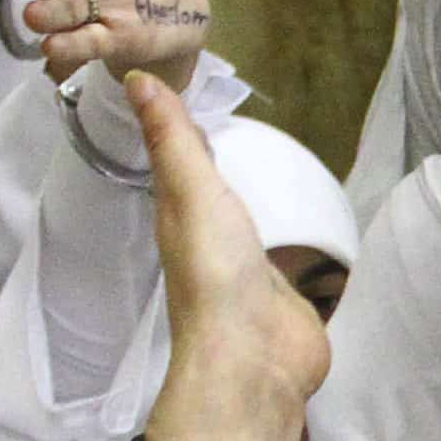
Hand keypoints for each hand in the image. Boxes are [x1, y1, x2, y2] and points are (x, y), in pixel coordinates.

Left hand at [129, 70, 327, 440]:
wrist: (256, 361)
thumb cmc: (217, 274)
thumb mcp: (191, 193)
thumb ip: (173, 139)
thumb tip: (133, 78)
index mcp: (181, 217)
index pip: (179, 163)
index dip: (181, 129)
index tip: (186, 90)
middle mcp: (211, 242)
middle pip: (213, 193)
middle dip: (219, 162)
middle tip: (232, 120)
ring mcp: (249, 272)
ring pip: (249, 225)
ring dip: (256, 201)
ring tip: (272, 168)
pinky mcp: (285, 297)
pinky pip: (288, 258)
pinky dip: (293, 241)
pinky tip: (307, 230)